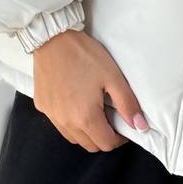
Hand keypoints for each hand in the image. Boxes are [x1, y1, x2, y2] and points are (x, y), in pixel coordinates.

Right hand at [31, 28, 148, 152]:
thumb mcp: (113, 77)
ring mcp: (52, 115)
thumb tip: (140, 126)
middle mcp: (66, 121)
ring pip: (74, 138)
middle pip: (90, 145)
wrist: (53, 38)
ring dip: (87, 132)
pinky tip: (76, 103)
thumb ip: (128, 104)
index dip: (119, 139)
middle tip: (110, 117)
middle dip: (104, 137)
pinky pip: (59, 124)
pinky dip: (70, 122)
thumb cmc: (83, 55)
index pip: (106, 144)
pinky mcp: (42, 106)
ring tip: (94, 110)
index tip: (123, 127)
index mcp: (85, 117)